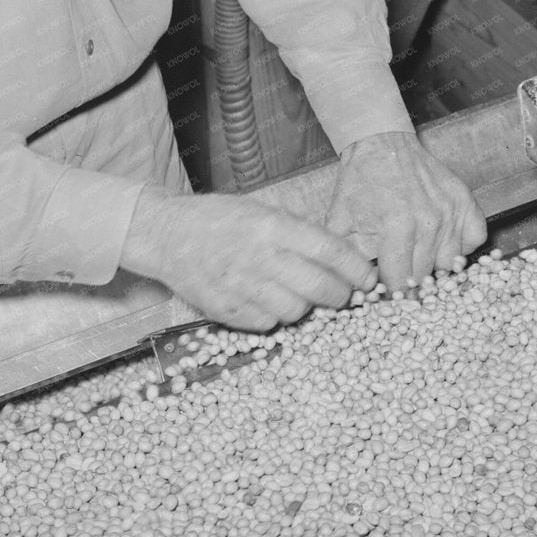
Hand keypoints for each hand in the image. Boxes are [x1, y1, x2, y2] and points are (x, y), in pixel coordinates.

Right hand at [121, 187, 374, 331]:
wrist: (168, 236)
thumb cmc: (221, 220)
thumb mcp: (262, 211)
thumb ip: (299, 233)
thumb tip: (343, 258)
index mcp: (271, 226)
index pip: (329, 250)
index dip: (356, 269)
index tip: (367, 279)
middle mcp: (258, 257)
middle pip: (319, 288)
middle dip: (340, 296)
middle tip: (341, 295)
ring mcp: (241, 286)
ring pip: (296, 311)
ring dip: (306, 307)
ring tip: (297, 295)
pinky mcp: (226, 310)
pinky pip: (268, 324)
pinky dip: (275, 317)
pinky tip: (267, 301)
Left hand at [324, 131, 487, 287]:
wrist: (382, 143)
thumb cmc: (360, 181)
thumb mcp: (340, 220)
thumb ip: (346, 259)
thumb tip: (353, 292)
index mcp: (396, 228)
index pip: (400, 282)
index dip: (390, 291)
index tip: (385, 289)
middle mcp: (429, 222)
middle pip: (425, 276)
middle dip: (410, 280)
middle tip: (399, 272)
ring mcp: (451, 212)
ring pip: (450, 263)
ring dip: (434, 264)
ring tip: (417, 253)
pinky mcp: (465, 202)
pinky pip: (474, 241)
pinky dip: (460, 245)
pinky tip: (441, 240)